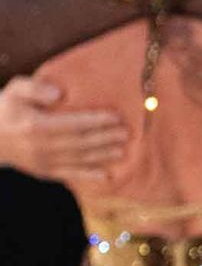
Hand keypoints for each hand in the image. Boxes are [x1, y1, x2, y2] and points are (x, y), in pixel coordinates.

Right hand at [0, 73, 130, 180]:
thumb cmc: (4, 109)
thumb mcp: (14, 91)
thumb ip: (35, 89)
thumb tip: (59, 93)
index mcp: (37, 126)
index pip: (73, 124)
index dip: (96, 121)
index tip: (116, 117)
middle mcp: (42, 147)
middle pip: (81, 143)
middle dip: (105, 138)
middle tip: (126, 133)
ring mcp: (43, 162)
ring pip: (78, 160)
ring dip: (102, 156)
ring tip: (122, 150)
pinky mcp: (43, 172)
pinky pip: (69, 175)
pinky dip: (88, 175)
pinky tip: (106, 175)